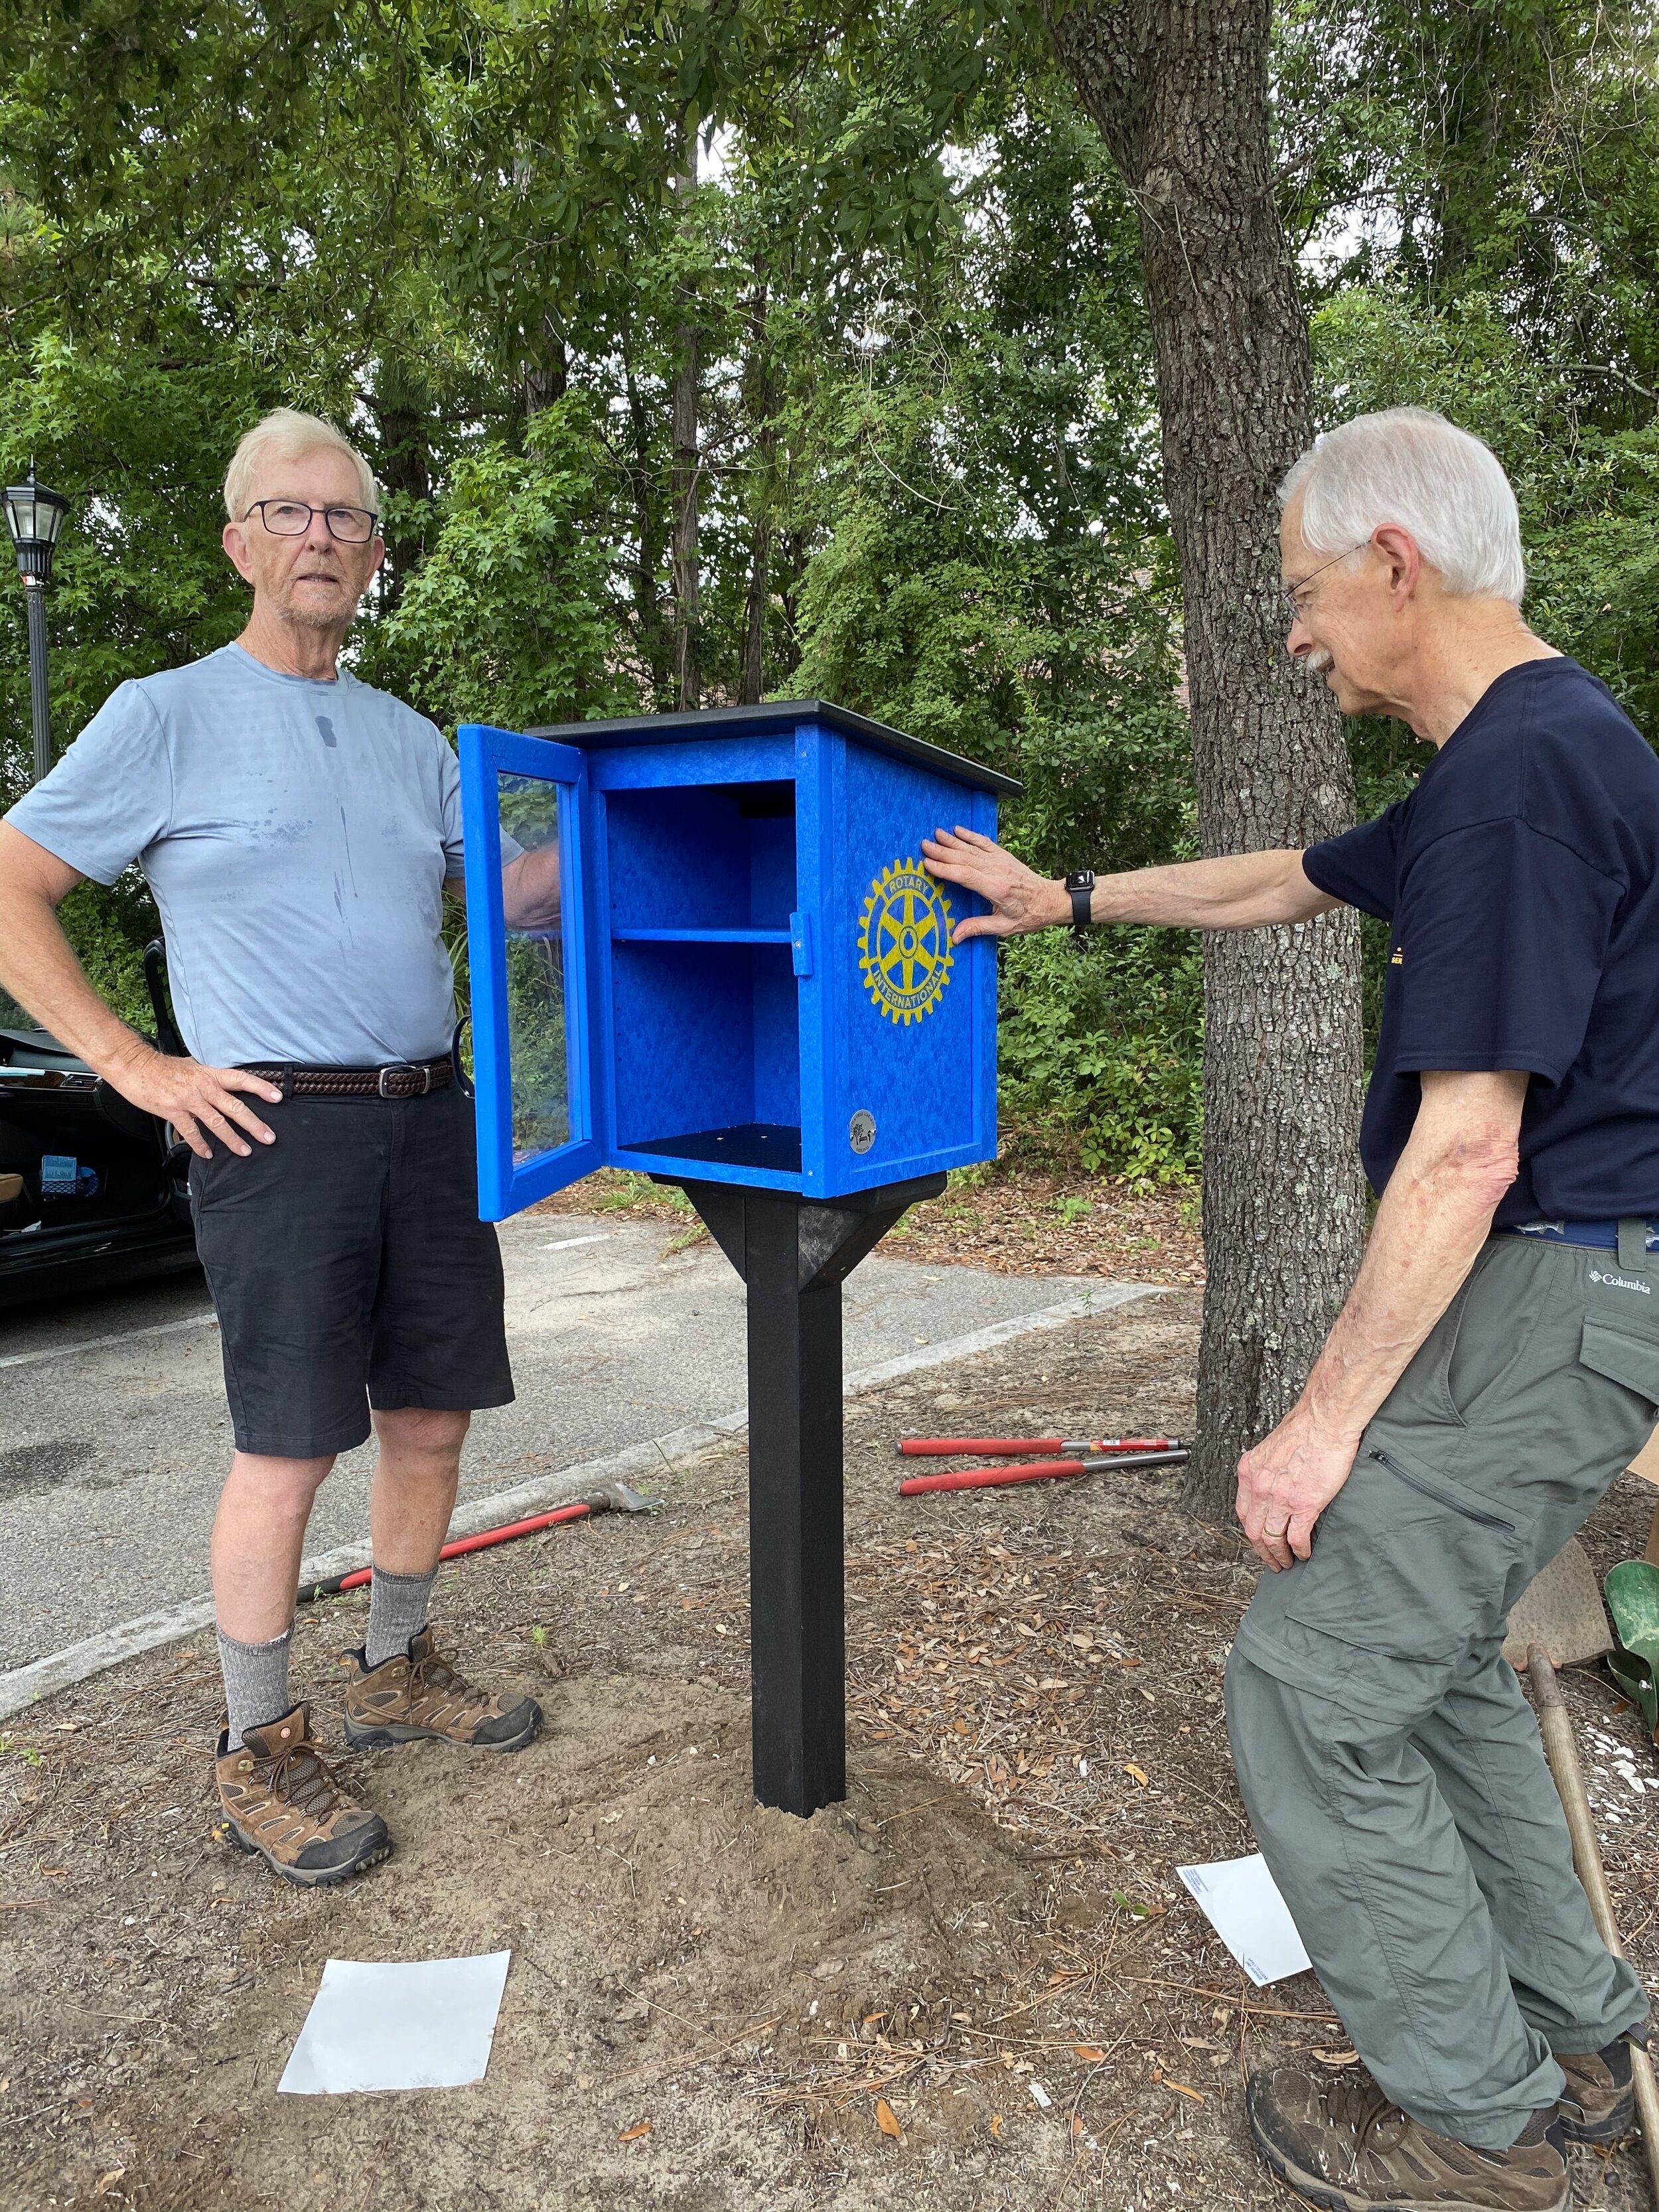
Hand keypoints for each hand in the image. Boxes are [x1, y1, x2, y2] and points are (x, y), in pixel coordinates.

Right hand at [106, 1045, 282, 1159]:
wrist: (134, 1066)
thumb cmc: (162, 1067)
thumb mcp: (192, 1065)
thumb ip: (209, 1076)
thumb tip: (226, 1081)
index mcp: (209, 1074)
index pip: (241, 1079)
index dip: (261, 1088)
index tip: (278, 1097)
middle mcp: (203, 1087)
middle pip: (235, 1106)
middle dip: (254, 1124)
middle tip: (269, 1137)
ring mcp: (188, 1100)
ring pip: (217, 1123)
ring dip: (233, 1139)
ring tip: (245, 1151)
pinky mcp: (173, 1111)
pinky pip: (191, 1132)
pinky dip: (200, 1145)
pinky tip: (208, 1154)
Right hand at [919, 825, 1069, 942]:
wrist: (1050, 900)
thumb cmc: (1029, 915)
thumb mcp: (1004, 927)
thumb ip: (978, 928)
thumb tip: (955, 937)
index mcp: (996, 889)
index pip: (965, 875)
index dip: (945, 869)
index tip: (928, 863)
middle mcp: (997, 871)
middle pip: (965, 858)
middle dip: (942, 851)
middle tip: (923, 845)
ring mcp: (1001, 861)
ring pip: (972, 848)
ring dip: (952, 841)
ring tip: (935, 834)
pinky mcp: (1004, 856)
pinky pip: (984, 843)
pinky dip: (970, 835)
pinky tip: (958, 830)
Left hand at [1234, 1405, 1361, 1570]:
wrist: (1324, 1422)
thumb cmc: (1305, 1429)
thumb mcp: (1271, 1449)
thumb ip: (1266, 1469)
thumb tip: (1270, 1484)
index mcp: (1250, 1472)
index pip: (1243, 1512)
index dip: (1251, 1531)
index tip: (1258, 1540)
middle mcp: (1260, 1487)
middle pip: (1254, 1531)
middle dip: (1262, 1551)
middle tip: (1272, 1561)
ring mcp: (1281, 1498)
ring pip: (1272, 1539)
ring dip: (1279, 1556)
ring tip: (1288, 1562)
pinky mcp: (1304, 1505)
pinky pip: (1296, 1537)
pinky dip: (1299, 1550)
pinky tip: (1304, 1553)